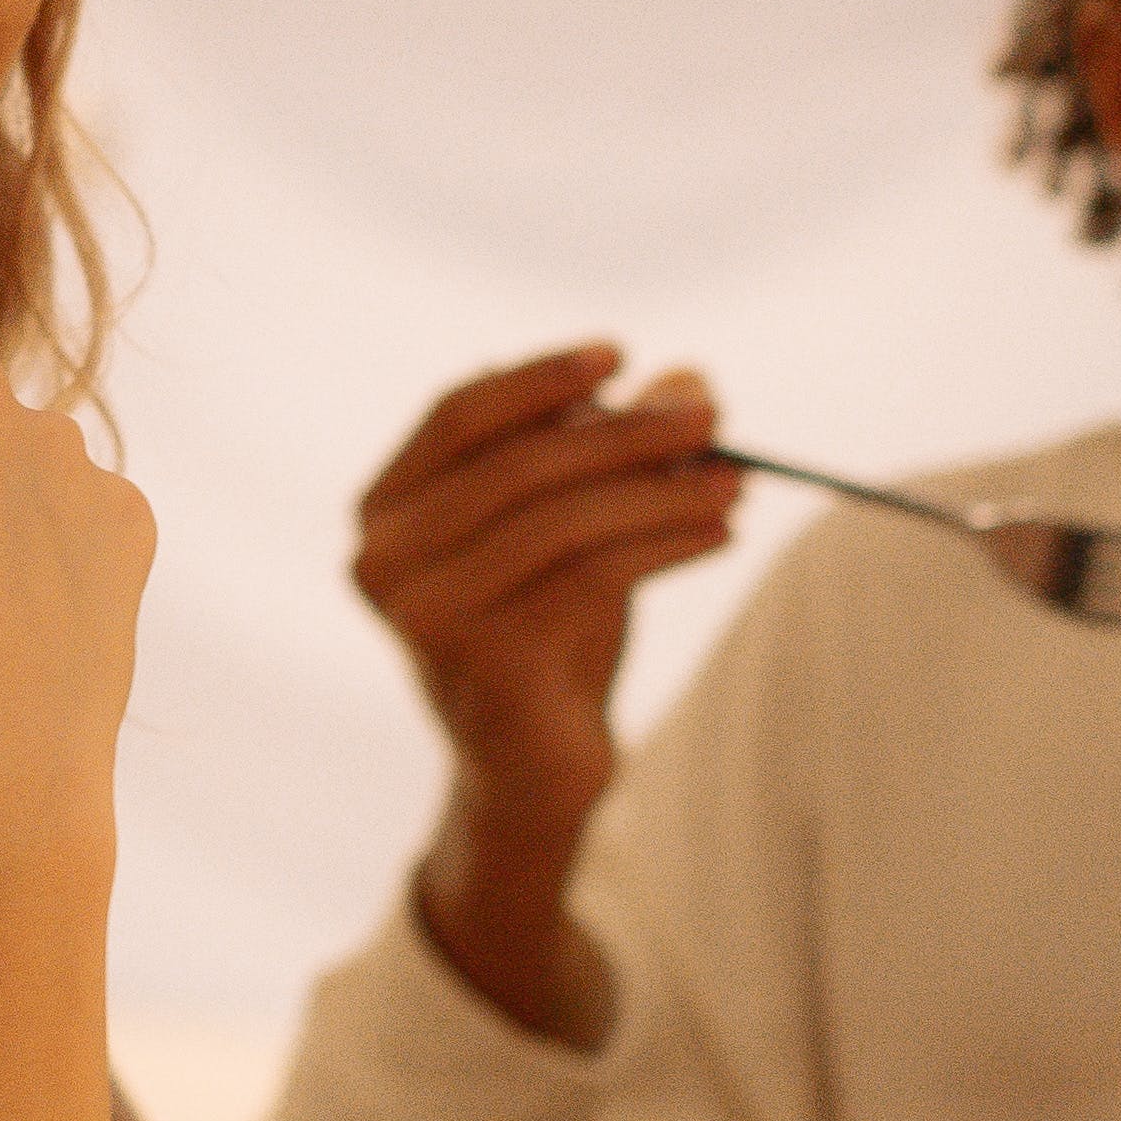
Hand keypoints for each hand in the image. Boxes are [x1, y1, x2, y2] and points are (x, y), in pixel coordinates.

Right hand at [351, 345, 743, 832]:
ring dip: (661, 491)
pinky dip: (666, 545)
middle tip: (712, 419)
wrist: (530, 766)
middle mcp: (384, 558)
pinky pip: (591, 576)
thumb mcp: (572, 525)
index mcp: (385, 509)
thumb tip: (691, 382)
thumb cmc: (544, 630)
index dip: (538, 379)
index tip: (620, 353)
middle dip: (626, 433)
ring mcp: (425, 613)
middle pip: (520, 464)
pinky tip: (720, 536)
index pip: (459, 415)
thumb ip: (612, 450)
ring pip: (563, 520)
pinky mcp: (483, 659)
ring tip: (736, 484)